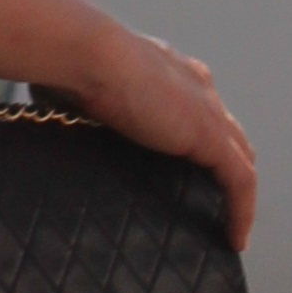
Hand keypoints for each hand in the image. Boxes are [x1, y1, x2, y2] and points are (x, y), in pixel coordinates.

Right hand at [59, 15, 257, 248]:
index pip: (197, 106)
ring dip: (239, 192)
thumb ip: (77, 102)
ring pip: (240, 157)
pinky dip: (242, 210)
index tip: (188, 161)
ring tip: (232, 226)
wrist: (90, 53)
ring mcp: (208, 111)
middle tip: (217, 200)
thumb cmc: (72, 62)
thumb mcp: (79, 87)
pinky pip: (240, 181)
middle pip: (228, 132)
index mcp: (169, 70)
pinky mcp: (210, 137)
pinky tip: (235, 239)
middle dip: (228, 163)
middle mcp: (196, 85)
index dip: (198, 134)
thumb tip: (49, 104)